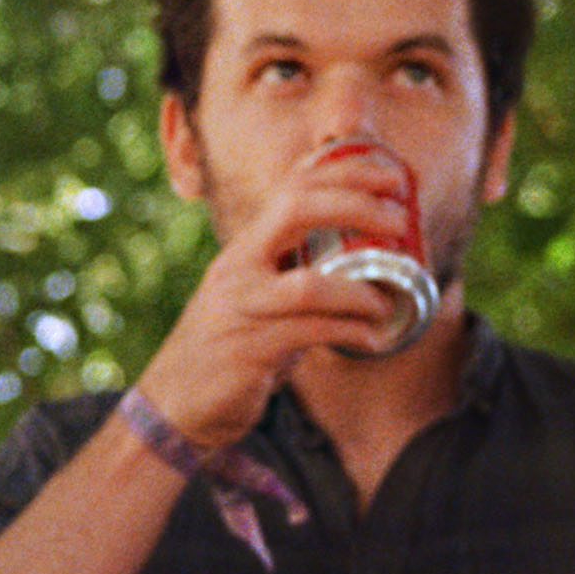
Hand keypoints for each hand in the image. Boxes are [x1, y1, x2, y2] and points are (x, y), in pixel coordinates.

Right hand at [137, 145, 417, 448]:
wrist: (175, 404)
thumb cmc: (231, 346)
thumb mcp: (260, 295)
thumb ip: (298, 272)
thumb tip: (366, 256)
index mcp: (245, 246)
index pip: (293, 185)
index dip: (345, 170)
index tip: (392, 175)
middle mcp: (238, 266)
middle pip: (296, 208)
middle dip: (355, 205)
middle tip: (399, 221)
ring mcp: (241, 307)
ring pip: (310, 284)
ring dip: (361, 291)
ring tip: (390, 301)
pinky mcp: (249, 351)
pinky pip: (312, 333)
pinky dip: (351, 332)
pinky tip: (373, 338)